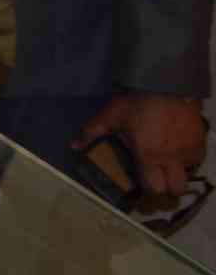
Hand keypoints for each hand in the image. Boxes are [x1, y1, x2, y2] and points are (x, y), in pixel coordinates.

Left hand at [76, 91, 207, 202]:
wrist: (166, 83)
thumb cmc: (135, 103)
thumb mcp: (110, 117)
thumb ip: (91, 133)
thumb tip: (73, 146)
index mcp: (148, 156)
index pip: (154, 188)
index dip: (149, 190)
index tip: (144, 184)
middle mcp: (171, 157)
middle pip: (176, 190)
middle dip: (168, 189)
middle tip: (160, 179)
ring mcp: (189, 149)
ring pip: (188, 172)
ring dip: (179, 170)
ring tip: (168, 160)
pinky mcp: (201, 139)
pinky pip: (198, 156)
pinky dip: (190, 156)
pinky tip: (179, 147)